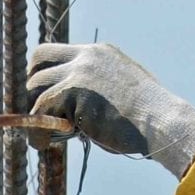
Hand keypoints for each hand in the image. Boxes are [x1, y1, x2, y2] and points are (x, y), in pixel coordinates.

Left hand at [24, 43, 194, 177]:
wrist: (161, 121)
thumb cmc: (147, 116)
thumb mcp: (122, 90)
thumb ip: (98, 90)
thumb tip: (75, 111)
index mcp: (100, 52)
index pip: (58, 51)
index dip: (44, 70)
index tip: (42, 90)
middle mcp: (87, 56)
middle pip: (40, 59)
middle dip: (33, 85)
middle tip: (37, 110)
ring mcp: (79, 72)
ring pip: (36, 85)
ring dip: (34, 110)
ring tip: (40, 133)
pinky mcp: (73, 92)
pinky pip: (40, 110)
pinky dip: (36, 130)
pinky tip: (41, 144)